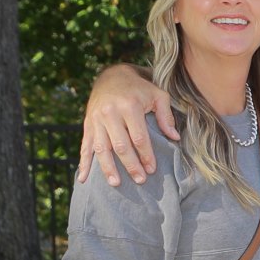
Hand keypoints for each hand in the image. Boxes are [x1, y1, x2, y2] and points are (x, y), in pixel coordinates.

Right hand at [76, 65, 175, 186]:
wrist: (112, 76)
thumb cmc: (139, 88)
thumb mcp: (158, 95)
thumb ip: (166, 116)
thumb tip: (175, 137)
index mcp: (129, 106)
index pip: (139, 137)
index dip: (146, 155)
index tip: (152, 169)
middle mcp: (110, 113)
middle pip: (120, 145)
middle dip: (130, 165)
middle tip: (140, 180)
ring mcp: (96, 119)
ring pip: (101, 148)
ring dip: (108, 168)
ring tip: (116, 184)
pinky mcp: (87, 124)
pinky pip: (85, 145)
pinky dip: (84, 163)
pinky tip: (84, 178)